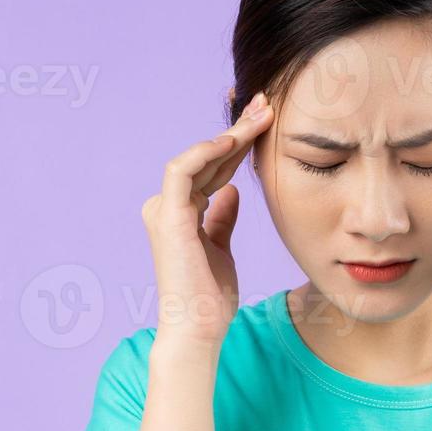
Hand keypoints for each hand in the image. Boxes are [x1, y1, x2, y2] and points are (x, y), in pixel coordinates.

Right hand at [142, 91, 272, 348]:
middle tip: (267, 103)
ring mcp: (165, 209)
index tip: (267, 121)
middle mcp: (168, 206)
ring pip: (198, 157)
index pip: (213, 167)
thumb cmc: (210, 297)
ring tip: (261, 115)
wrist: (197, 327)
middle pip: (208, 157)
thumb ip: (221, 218)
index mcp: (182, 212)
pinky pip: (183, 171)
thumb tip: (230, 191)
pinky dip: (206, 152)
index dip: (238, 142)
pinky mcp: (167, 216)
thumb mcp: (221, 248)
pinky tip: (233, 140)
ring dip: (230, 134)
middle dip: (239, 128)